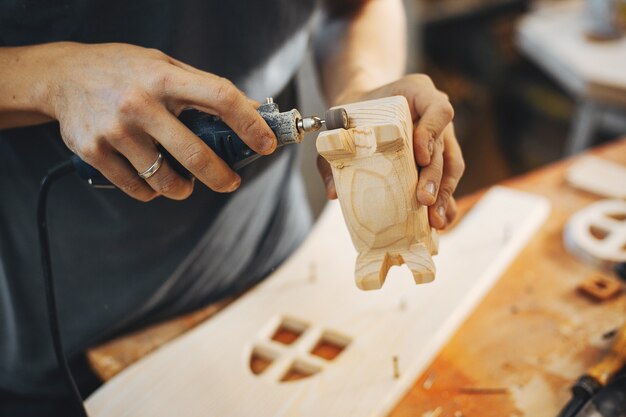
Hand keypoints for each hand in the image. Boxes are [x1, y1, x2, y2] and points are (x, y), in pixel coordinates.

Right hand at [41, 42, 275, 200]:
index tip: (267, 144)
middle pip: (195, 154)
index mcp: (163, 78)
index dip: (249, 124)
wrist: (62, 75)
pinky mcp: (95, 152)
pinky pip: (138, 188)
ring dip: (184, 188)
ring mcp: (116, 131)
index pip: (220, 98)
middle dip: (221, 177)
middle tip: (230, 182)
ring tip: (185, 183)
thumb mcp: (164, 66)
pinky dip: (153, 191)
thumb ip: (205, 87)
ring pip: (166, 180)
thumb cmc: (123, 70)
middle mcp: (140, 104)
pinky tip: (154, 180)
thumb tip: (252, 110)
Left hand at [317, 74, 464, 228]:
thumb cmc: (351, 115)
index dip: (432, 132)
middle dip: (435, 176)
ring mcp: (441, 138)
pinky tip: (439, 222)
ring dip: (444, 194)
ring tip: (435, 219)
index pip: (437, 109)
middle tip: (423, 199)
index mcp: (417, 93)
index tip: (418, 155)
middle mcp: (434, 115)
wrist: (359, 109)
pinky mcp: (438, 160)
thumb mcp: (338, 126)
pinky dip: (445, 202)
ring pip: (451, 166)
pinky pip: (447, 181)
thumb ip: (332, 154)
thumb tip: (333, 192)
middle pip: (444, 146)